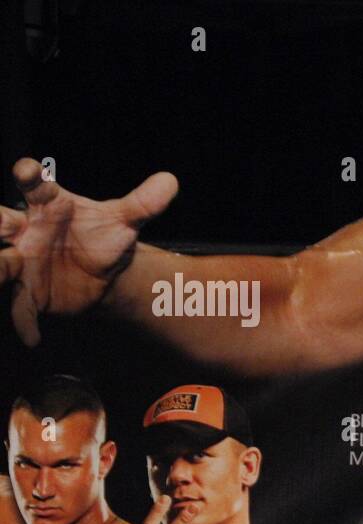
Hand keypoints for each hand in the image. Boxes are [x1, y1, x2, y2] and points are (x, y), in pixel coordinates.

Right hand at [1, 157, 177, 345]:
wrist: (103, 275)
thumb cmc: (102, 239)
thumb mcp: (124, 222)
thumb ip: (143, 203)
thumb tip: (170, 181)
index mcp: (49, 205)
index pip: (34, 186)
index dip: (29, 175)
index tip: (27, 170)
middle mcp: (27, 230)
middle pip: (1, 221)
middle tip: (0, 224)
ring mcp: (22, 261)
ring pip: (0, 263)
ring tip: (0, 270)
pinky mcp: (28, 291)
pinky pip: (21, 307)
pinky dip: (24, 322)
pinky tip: (32, 338)